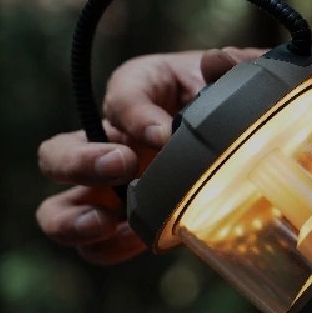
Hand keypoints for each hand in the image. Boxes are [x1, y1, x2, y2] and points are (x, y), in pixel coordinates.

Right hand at [35, 47, 261, 264]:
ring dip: (72, 218)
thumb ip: (234, 70)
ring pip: (58, 209)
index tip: (166, 133)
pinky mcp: (131, 229)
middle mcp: (113, 143)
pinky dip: (108, 249)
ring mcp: (114, 192)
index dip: (137, 114)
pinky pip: (97, 247)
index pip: (124, 94)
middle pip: (57, 154)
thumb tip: (218, 63)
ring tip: (105, 221)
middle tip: (124, 165)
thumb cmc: (234, 109)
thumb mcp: (238, 83)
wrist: (254, 152)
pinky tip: (136, 242)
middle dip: (81, 162)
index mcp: (139, 94)